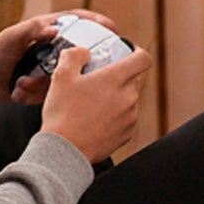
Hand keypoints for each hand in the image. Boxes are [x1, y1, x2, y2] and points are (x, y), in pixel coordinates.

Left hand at [0, 10, 119, 104]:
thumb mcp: (11, 37)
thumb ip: (33, 30)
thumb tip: (56, 29)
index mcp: (46, 30)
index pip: (77, 21)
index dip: (96, 22)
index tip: (112, 29)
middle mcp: (52, 49)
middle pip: (79, 51)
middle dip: (82, 62)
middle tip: (82, 70)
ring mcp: (50, 68)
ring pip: (66, 76)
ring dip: (42, 83)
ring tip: (22, 83)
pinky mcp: (45, 87)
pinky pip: (52, 92)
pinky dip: (33, 93)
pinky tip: (18, 90)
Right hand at [39, 40, 153, 163]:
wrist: (65, 150)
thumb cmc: (62, 113)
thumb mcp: (61, 76)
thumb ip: (74, 56)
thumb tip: (83, 52)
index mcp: (116, 79)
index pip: (142, 59)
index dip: (137, 52)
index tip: (130, 52)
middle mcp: (128, 97)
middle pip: (133, 79)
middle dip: (119, 77)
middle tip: (98, 80)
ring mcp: (130, 117)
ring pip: (129, 99)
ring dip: (116, 97)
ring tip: (92, 104)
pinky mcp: (127, 134)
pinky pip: (125, 118)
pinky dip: (115, 116)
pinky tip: (95, 120)